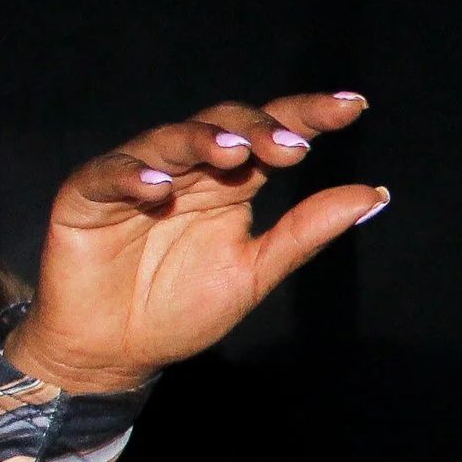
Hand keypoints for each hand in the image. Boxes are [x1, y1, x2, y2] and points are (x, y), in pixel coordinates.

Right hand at [6, 94, 383, 392]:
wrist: (112, 353)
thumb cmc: (179, 310)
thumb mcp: (253, 274)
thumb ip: (305, 233)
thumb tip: (374, 195)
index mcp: (230, 184)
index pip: (272, 135)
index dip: (308, 115)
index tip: (354, 107)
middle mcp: (187, 169)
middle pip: (225, 125)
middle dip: (259, 129)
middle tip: (292, 146)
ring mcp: (136, 175)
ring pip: (169, 139)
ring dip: (201, 141)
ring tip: (233, 152)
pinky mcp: (87, 194)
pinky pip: (109, 174)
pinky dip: (133, 176)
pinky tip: (158, 187)